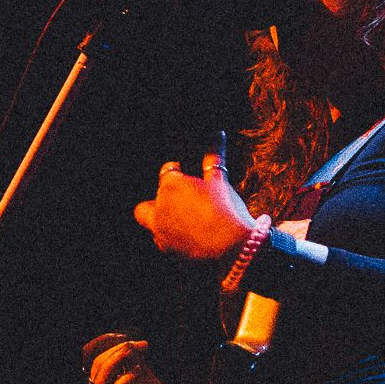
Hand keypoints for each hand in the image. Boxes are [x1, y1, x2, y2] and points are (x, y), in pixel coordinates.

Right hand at [82, 333, 183, 383]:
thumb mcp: (143, 377)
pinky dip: (126, 378)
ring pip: (98, 379)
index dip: (103, 341)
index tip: (125, 336)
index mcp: (102, 383)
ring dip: (119, 359)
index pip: (87, 357)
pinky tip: (141, 370)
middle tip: (142, 345)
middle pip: (95, 364)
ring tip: (139, 351)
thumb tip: (131, 342)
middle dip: (118, 347)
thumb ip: (134, 361)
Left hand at [134, 151, 256, 260]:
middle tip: (184, 200)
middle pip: (151, 200)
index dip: (178, 173)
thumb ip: (214, 156)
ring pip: (150, 222)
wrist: (234, 248)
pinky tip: (190, 236)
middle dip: (163, 198)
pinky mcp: (166, 250)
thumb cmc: (227, 210)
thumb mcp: (221, 181)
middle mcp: (159, 208)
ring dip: (162, 218)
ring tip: (185, 219)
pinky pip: (161, 240)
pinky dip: (171, 236)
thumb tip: (217, 133)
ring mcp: (160, 231)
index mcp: (171, 186)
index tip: (189, 176)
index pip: (167, 172)